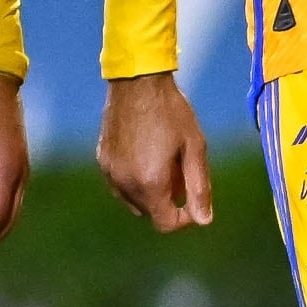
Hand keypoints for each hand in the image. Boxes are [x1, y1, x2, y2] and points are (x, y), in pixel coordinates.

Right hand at [95, 72, 214, 232]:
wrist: (137, 83)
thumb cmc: (172, 113)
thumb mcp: (195, 148)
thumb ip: (199, 187)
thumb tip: (204, 221)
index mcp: (150, 183)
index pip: (165, 224)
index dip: (184, 219)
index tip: (195, 200)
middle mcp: (125, 183)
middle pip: (150, 213)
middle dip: (170, 202)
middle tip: (184, 172)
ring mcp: (110, 172)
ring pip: (134, 201)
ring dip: (152, 193)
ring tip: (168, 163)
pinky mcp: (102, 160)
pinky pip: (120, 185)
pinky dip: (136, 182)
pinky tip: (148, 156)